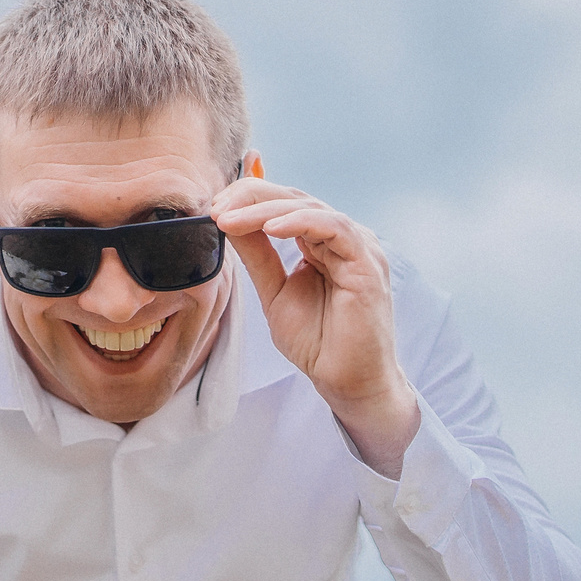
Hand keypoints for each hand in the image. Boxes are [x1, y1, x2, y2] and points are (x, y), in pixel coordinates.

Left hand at [212, 158, 419, 473]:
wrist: (347, 382)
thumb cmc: (318, 342)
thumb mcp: (274, 292)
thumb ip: (258, 256)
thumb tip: (228, 220)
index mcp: (322, 243)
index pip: (285, 205)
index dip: (249, 200)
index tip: (212, 208)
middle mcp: (343, 239)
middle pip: (295, 199)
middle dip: (251, 197)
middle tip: (214, 206)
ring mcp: (358, 248)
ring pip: (310, 208)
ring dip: (265, 210)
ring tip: (230, 218)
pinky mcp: (368, 263)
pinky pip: (334, 228)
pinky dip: (300, 223)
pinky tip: (269, 229)